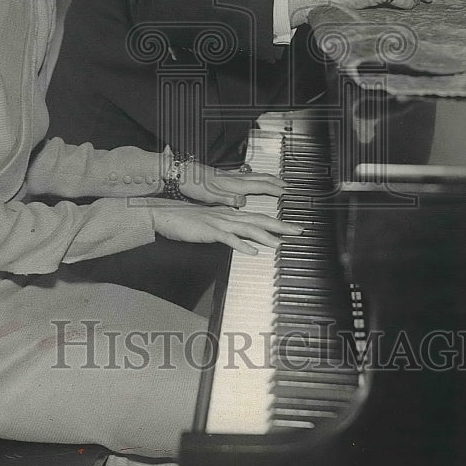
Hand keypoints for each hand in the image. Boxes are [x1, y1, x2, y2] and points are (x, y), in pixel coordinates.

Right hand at [150, 201, 302, 254]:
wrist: (166, 214)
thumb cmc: (187, 220)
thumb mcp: (211, 223)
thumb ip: (228, 229)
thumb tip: (243, 237)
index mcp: (230, 214)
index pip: (258, 217)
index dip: (277, 222)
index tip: (292, 228)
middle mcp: (228, 216)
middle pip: (259, 220)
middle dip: (281, 226)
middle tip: (299, 231)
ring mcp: (219, 223)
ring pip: (247, 228)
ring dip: (265, 236)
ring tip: (280, 244)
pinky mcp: (209, 231)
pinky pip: (228, 238)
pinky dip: (241, 244)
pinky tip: (252, 251)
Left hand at [178, 162, 284, 208]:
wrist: (181, 173)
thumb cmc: (193, 184)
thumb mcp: (209, 195)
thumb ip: (227, 199)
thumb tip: (243, 202)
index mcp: (233, 185)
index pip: (260, 186)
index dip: (274, 189)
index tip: (286, 191)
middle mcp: (234, 179)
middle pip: (260, 178)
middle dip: (276, 182)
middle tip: (287, 186)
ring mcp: (229, 176)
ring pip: (253, 175)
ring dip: (267, 178)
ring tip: (276, 181)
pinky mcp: (223, 176)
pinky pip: (245, 175)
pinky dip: (255, 177)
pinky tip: (253, 180)